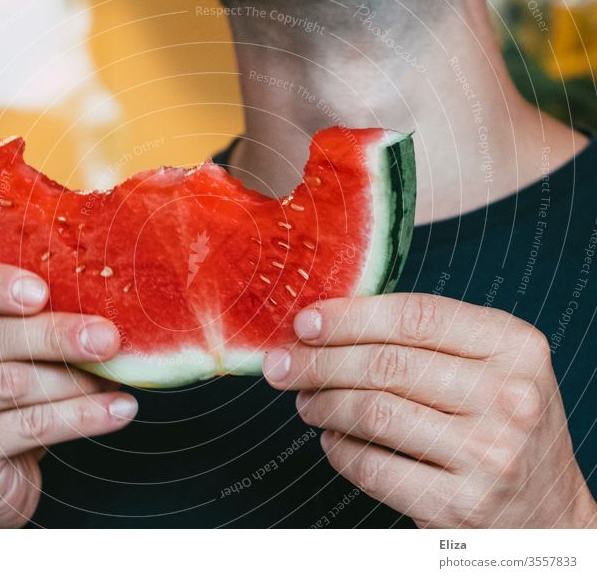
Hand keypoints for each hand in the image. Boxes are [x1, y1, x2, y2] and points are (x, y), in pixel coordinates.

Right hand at [0, 253, 136, 527]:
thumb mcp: (7, 346)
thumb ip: (34, 316)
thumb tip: (107, 299)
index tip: (41, 291)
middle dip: (54, 336)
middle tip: (107, 337)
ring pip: (12, 383)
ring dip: (75, 380)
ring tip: (118, 376)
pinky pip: (28, 426)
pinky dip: (82, 417)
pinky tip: (119, 410)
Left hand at [263, 294, 596, 527]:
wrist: (546, 512)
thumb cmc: (501, 425)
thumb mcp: (489, 366)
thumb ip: (425, 339)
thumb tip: (327, 323)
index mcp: (514, 346)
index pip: (416, 317)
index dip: (349, 316)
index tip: (304, 323)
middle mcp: (508, 397)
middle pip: (385, 365)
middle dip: (318, 362)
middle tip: (282, 365)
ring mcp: (488, 455)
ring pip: (372, 413)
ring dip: (322, 405)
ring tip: (306, 401)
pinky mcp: (459, 504)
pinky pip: (372, 466)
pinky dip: (338, 450)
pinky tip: (332, 439)